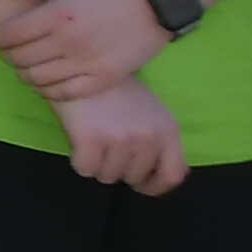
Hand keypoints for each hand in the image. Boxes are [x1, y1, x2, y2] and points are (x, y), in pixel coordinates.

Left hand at [0, 0, 166, 101]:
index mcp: (58, 15)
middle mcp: (69, 41)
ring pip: (37, 78)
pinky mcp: (103, 79)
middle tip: (6, 52)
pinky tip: (44, 82)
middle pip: (19, 58)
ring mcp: (86, 63)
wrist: (158, 6)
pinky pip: (64, 93)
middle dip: (6, 55)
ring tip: (22, 67)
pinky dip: (47, 91)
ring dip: (22, 74)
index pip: (9, 35)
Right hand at [62, 81, 189, 194]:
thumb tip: (155, 177)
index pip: (173, 175)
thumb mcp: (151, 114)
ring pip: (107, 176)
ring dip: (97, 164)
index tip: (138, 184)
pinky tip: (79, 140)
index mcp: (168, 131)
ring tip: (93, 140)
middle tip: (107, 148)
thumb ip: (158, 142)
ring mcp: (120, 139)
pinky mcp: (92, 139)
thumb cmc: (117, 92)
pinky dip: (79, 160)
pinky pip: (85, 168)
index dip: (154, 186)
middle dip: (118, 169)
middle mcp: (148, 137)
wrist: (83, 66)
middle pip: (133, 178)